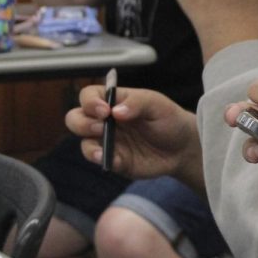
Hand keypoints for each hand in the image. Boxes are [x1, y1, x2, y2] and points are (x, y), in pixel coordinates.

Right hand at [67, 85, 199, 180]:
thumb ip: (137, 103)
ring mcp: (107, 141)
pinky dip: (103, 161)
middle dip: (82, 123)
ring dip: (89, 146)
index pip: (89, 96)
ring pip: (83, 142)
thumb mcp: (157, 104)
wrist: (182, 147)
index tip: (105, 110)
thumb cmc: (168, 119)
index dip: (90, 102)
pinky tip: (115, 161)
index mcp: (113, 101)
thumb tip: (115, 111)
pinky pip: (99, 161)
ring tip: (103, 151)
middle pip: (76, 118)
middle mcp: (105, 120)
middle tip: (101, 126)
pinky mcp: (113, 160)